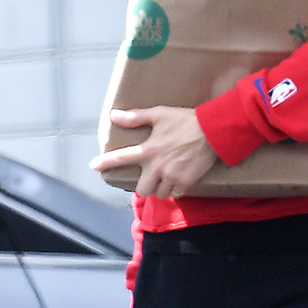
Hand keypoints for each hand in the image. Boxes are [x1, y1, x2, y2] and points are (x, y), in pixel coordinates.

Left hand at [90, 106, 217, 197]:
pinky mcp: (186, 182)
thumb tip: (115, 116)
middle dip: (145, 185)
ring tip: (167, 177)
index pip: (121, 158)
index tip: (93, 167)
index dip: (105, 163)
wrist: (214, 131)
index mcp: (148, 150)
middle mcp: (157, 167)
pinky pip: (176, 193)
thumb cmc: (186, 120)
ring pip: (159, 193)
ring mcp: (172, 176)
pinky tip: (180, 178)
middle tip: (152, 176)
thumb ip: (136, 117)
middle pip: (142, 190)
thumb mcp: (160, 114)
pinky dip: (176, 188)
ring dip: (161, 188)